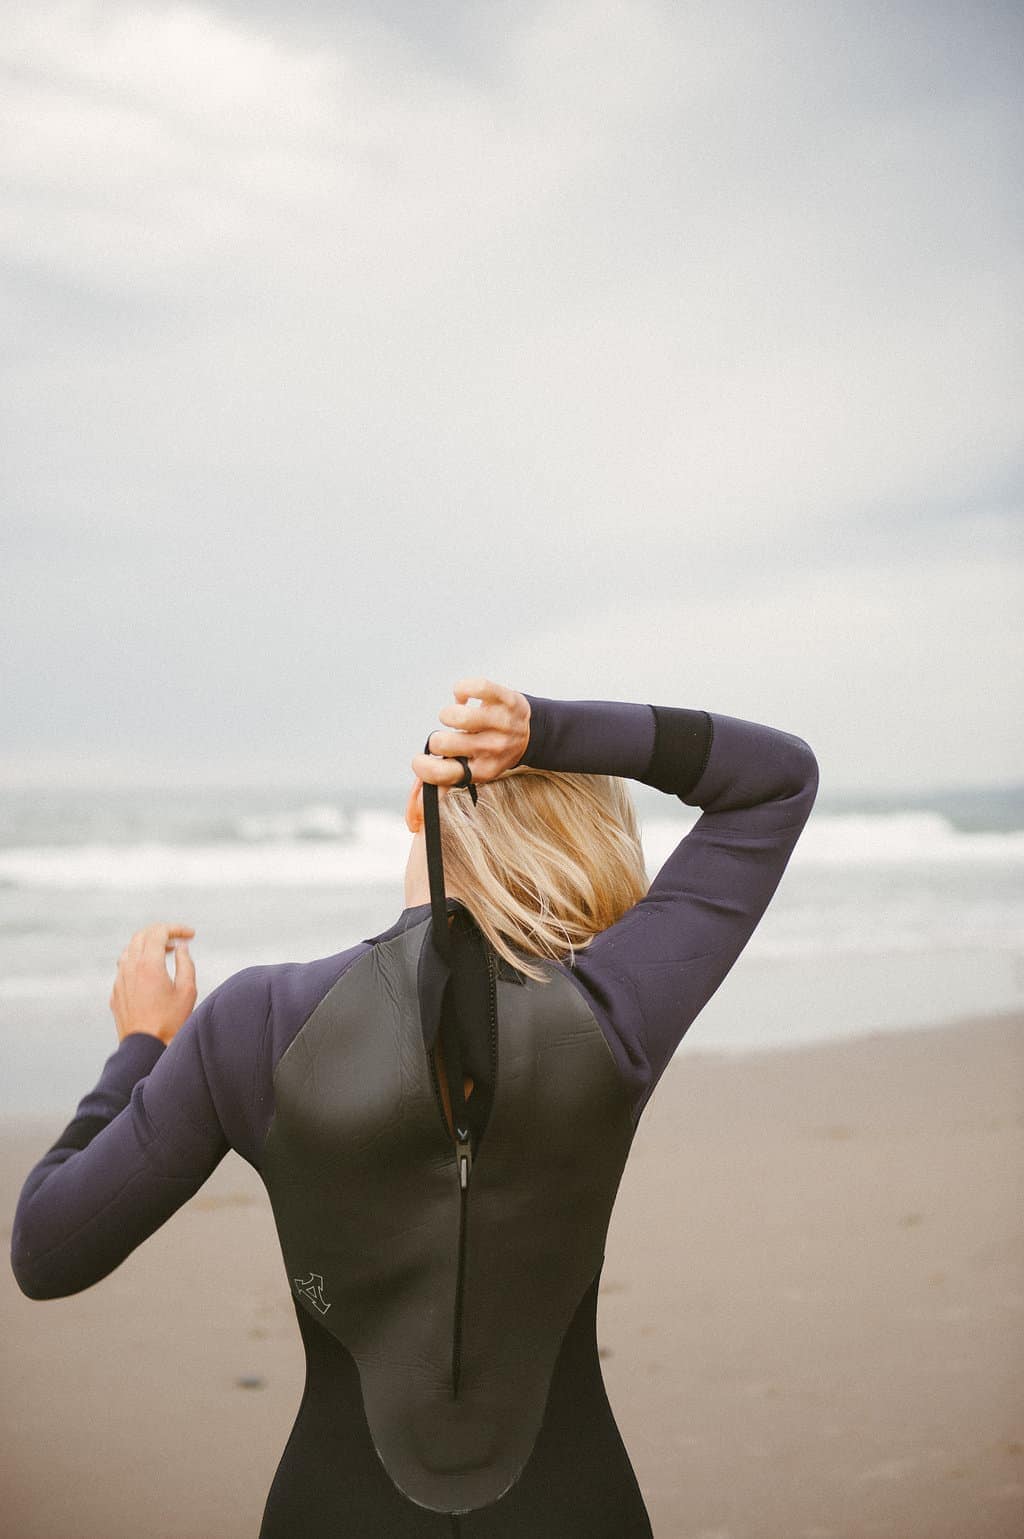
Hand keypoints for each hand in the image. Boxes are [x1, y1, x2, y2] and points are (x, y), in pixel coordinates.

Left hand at [109, 923, 197, 1045]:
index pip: (158, 932)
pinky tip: (151, 971)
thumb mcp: (187, 990)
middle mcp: (130, 968)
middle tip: (178, 938)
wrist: (145, 1048)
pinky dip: (138, 960)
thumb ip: (186, 963)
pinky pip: (124, 966)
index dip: (176, 928)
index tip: (191, 935)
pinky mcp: (116, 992)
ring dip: (148, 945)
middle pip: (141, 935)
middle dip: (161, 932)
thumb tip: (181, 947)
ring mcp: (120, 980)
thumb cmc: (170, 1022)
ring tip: (166, 953)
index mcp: (148, 964)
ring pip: (130, 949)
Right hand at [411, 676, 530, 786]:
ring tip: (457, 718)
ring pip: (455, 715)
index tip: (419, 759)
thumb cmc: (493, 752)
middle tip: (447, 738)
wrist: (529, 733)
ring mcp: (500, 723)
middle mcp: (492, 748)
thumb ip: (448, 781)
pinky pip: (474, 687)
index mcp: (482, 770)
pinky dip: (461, 689)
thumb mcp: (476, 770)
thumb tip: (422, 801)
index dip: (422, 767)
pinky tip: (465, 698)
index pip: (443, 774)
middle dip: (437, 739)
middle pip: (443, 744)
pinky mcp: (505, 699)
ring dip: (448, 714)